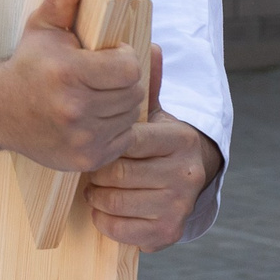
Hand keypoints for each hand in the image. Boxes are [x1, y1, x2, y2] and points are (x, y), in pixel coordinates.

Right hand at [0, 0, 145, 171]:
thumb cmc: (28, 65)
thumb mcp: (43, 26)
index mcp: (67, 73)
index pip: (129, 68)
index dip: (124, 58)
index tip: (108, 56)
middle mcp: (74, 110)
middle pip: (134, 93)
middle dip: (125, 81)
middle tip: (104, 76)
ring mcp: (80, 139)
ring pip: (131, 116)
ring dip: (122, 105)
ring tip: (98, 95)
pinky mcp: (85, 159)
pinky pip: (123, 140)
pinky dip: (116, 128)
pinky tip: (95, 117)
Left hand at [84, 48, 222, 249]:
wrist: (186, 183)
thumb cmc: (157, 145)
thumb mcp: (155, 114)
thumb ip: (147, 85)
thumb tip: (152, 46)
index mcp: (181, 139)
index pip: (129, 140)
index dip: (107, 143)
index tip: (99, 141)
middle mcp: (187, 173)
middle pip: (117, 173)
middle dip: (97, 172)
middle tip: (92, 167)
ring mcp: (179, 205)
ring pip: (114, 201)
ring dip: (97, 196)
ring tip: (98, 187)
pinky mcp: (168, 232)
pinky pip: (118, 228)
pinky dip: (104, 218)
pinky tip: (107, 207)